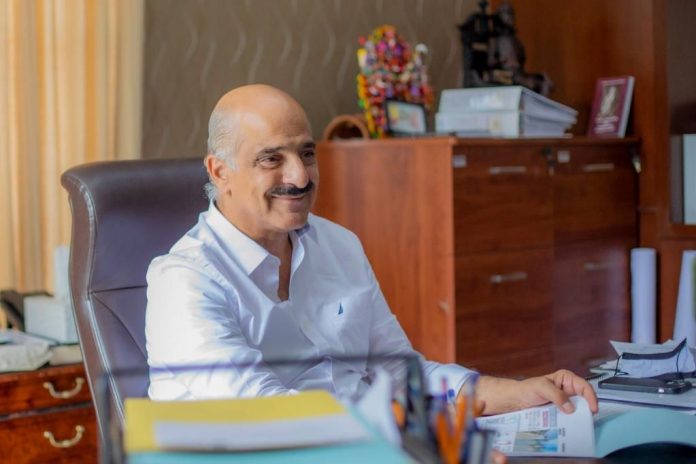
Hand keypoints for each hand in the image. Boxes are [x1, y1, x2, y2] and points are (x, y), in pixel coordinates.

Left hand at [477, 369, 597, 414]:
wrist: (517, 400)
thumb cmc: (527, 389)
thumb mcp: (541, 387)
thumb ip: (556, 395)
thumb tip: (570, 408)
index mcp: (566, 379)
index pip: (584, 386)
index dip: (591, 397)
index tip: (592, 409)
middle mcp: (568, 389)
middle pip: (584, 398)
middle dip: (586, 408)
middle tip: (587, 420)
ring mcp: (565, 400)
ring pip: (578, 408)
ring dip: (579, 416)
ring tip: (580, 425)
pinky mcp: (561, 410)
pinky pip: (570, 415)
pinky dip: (571, 420)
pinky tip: (570, 427)